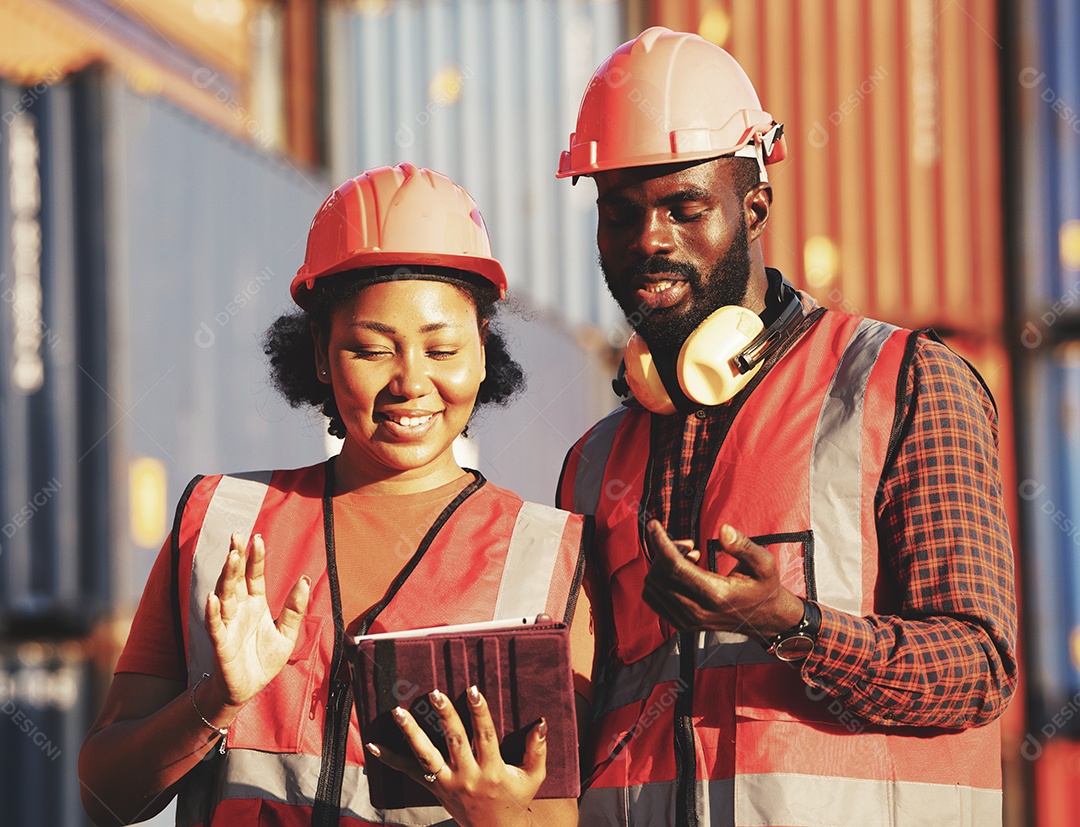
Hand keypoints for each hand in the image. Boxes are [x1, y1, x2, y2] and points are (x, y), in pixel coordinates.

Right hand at [204, 532, 310, 710]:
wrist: (248, 690)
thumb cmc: (264, 660)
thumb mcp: (287, 634)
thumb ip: (295, 608)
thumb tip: (305, 580)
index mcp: (256, 604)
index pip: (255, 575)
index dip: (255, 557)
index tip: (256, 536)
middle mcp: (240, 609)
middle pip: (236, 579)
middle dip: (236, 558)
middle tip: (237, 536)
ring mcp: (228, 624)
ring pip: (225, 595)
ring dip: (227, 577)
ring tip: (231, 557)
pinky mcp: (221, 644)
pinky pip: (215, 626)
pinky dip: (212, 612)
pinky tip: (212, 598)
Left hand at [367, 686, 546, 826]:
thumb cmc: (515, 800)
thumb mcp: (533, 778)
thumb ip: (538, 750)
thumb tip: (539, 722)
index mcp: (492, 771)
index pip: (485, 736)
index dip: (479, 712)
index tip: (473, 690)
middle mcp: (468, 777)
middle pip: (453, 742)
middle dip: (444, 716)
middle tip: (434, 693)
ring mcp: (447, 784)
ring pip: (426, 756)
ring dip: (411, 733)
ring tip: (398, 712)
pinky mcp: (434, 790)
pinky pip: (410, 773)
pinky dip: (390, 759)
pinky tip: (373, 745)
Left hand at [641, 520, 803, 641]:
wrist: (764, 619)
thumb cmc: (763, 587)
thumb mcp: (763, 564)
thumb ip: (744, 546)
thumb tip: (723, 530)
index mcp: (716, 595)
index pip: (674, 568)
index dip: (660, 543)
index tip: (654, 524)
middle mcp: (697, 611)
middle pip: (659, 575)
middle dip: (666, 552)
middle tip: (689, 546)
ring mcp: (687, 621)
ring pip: (652, 587)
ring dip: (662, 566)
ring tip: (689, 559)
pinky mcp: (681, 624)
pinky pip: (653, 598)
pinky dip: (659, 580)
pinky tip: (680, 573)